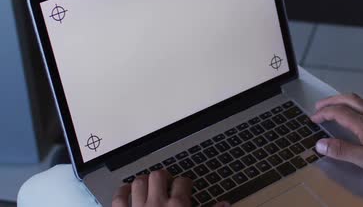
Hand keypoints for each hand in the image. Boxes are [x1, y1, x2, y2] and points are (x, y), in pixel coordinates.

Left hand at [112, 170, 229, 206]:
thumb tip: (225, 204)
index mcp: (178, 206)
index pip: (183, 182)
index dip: (185, 183)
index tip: (186, 186)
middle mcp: (157, 203)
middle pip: (159, 176)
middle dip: (164, 177)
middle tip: (167, 182)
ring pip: (139, 182)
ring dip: (144, 181)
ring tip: (149, 184)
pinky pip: (119, 197)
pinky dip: (122, 191)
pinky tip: (127, 190)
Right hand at [311, 94, 362, 183]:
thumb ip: (342, 150)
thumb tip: (320, 143)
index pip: (338, 112)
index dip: (324, 113)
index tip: (313, 119)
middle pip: (348, 99)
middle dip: (332, 101)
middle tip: (319, 107)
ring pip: (360, 100)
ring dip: (344, 100)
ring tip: (335, 106)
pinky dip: (358, 105)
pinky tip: (360, 113)